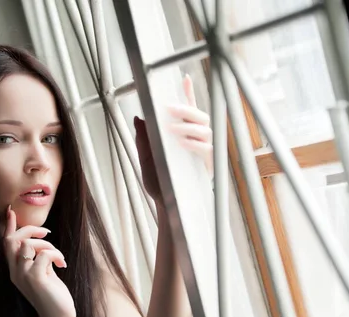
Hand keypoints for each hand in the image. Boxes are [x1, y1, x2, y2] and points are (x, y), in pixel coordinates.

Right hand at [3, 206, 75, 316]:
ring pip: (29, 245)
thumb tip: (41, 243)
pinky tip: (62, 264)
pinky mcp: (36, 278)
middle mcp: (15, 272)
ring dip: (47, 245)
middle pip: (12, 240)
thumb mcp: (43, 273)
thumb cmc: (53, 296)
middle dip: (30, 229)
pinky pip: (44, 254)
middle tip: (47, 232)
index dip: (9, 226)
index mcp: (15, 271)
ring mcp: (23, 275)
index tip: (11, 211)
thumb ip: (37, 260)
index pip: (6, 244)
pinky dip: (56, 254)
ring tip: (58, 257)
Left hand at [134, 74, 212, 204]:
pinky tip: (183, 143)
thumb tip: (139, 118)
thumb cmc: (159, 184)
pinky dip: (194, 144)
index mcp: (184, 135)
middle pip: (200, 116)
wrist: (166, 207)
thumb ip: (144, 140)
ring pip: (205, 129)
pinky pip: (206, 149)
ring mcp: (205, 152)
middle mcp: (197, 140)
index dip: (188, 93)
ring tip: (172, 129)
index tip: (184, 78)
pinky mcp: (209, 165)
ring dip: (188, 126)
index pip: (188, 111)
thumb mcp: (146, 160)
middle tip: (170, 108)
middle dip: (186, 109)